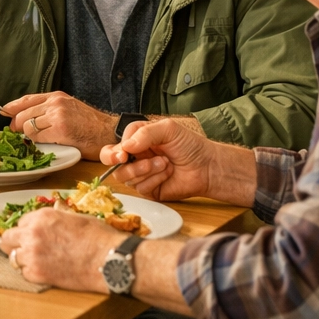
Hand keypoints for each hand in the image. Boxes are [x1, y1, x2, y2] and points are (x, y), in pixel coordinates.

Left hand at [1, 207, 122, 291]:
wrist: (109, 261)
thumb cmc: (99, 238)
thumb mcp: (77, 217)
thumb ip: (59, 215)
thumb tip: (56, 211)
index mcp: (42, 217)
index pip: (20, 223)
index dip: (26, 230)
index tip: (31, 236)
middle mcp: (32, 234)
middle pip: (7, 240)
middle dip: (14, 244)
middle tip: (25, 250)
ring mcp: (32, 255)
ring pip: (13, 258)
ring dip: (23, 260)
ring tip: (40, 262)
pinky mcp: (37, 274)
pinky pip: (24, 274)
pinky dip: (32, 274)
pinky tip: (47, 271)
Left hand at [5, 91, 117, 159]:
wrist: (110, 132)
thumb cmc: (91, 124)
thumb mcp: (69, 108)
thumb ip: (49, 109)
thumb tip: (25, 117)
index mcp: (56, 96)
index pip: (26, 99)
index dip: (12, 107)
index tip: (4, 112)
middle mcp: (55, 103)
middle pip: (23, 115)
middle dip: (18, 126)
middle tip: (21, 135)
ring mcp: (57, 116)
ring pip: (27, 126)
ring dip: (30, 136)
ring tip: (41, 139)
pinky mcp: (60, 130)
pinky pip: (37, 137)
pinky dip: (39, 142)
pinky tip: (49, 143)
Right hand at [98, 119, 255, 205]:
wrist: (207, 166)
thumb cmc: (190, 145)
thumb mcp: (167, 129)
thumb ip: (144, 133)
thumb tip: (125, 146)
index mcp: (137, 141)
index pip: (114, 145)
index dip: (114, 151)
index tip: (122, 153)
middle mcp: (136, 157)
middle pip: (111, 162)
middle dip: (114, 161)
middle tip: (124, 159)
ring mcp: (141, 174)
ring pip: (125, 176)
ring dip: (144, 169)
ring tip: (164, 163)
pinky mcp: (149, 189)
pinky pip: (140, 188)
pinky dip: (154, 179)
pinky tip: (167, 173)